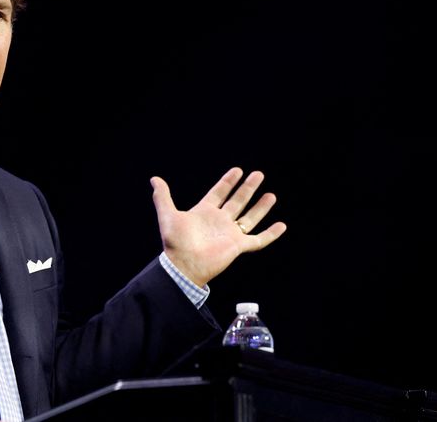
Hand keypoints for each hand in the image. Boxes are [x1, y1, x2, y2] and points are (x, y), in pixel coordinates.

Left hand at [151, 167, 286, 286]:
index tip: (238, 170)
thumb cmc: (175, 242)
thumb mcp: (168, 215)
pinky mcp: (238, 246)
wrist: (184, 265)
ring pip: (250, 217)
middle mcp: (219, 221)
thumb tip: (154, 179)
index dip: (228, 181)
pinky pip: (258, 239)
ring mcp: (230, 233)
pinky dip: (270, 234)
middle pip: (237, 201)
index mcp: (204, 212)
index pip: (219, 192)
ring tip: (271, 195)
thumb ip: (163, 197)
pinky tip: (281, 225)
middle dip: (248, 188)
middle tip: (259, 174)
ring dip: (260, 207)